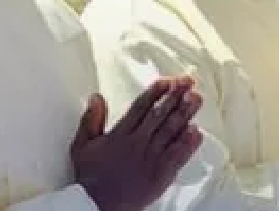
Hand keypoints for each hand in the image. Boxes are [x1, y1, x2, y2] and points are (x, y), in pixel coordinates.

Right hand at [70, 78, 203, 210]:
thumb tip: (96, 97)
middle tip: (188, 82)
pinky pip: (177, 156)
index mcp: (120, 134)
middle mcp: (138, 143)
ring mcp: (151, 159)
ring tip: (197, 98)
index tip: (167, 81)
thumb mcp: (81, 146)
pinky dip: (188, 143)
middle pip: (160, 115)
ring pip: (171, 131)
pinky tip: (197, 131)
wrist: (97, 206)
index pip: (141, 107)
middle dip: (176, 96)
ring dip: (185, 113)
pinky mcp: (161, 175)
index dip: (156, 92)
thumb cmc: (90, 178)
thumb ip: (90, 120)